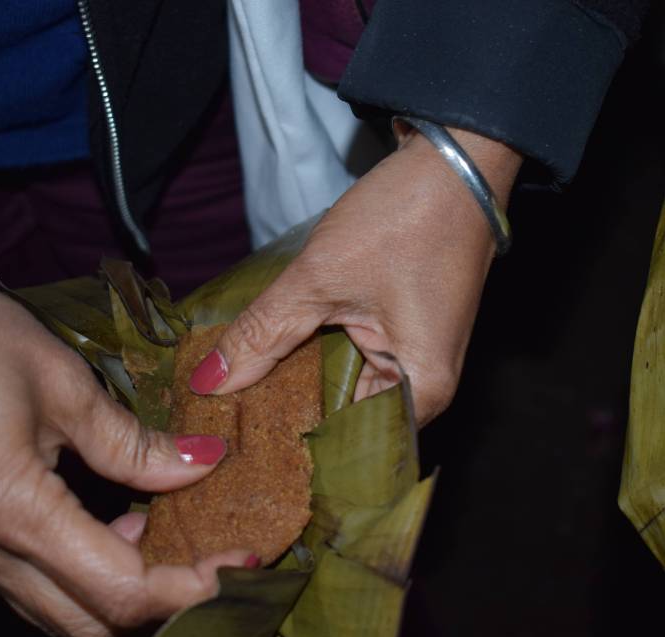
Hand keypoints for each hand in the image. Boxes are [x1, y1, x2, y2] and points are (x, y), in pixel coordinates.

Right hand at [0, 223, 251, 636]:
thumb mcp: (64, 383)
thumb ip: (132, 442)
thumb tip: (199, 465)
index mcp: (12, 511)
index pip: (120, 588)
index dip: (188, 587)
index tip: (237, 564)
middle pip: (91, 621)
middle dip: (161, 603)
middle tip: (211, 558)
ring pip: (59, 611)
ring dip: (122, 592)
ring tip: (167, 534)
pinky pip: (31, 585)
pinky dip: (83, 574)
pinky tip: (115, 524)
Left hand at [189, 127, 520, 424]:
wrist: (454, 161)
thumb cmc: (405, 219)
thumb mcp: (320, 279)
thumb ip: (263, 334)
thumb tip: (209, 383)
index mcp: (421, 391)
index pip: (344, 443)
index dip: (286, 444)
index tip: (230, 447)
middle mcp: (424, 388)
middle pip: (343, 419)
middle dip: (285, 415)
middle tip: (220, 423)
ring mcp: (415, 359)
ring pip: (343, 387)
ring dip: (296, 384)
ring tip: (232, 398)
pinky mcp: (404, 333)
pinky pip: (353, 359)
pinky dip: (315, 356)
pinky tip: (270, 358)